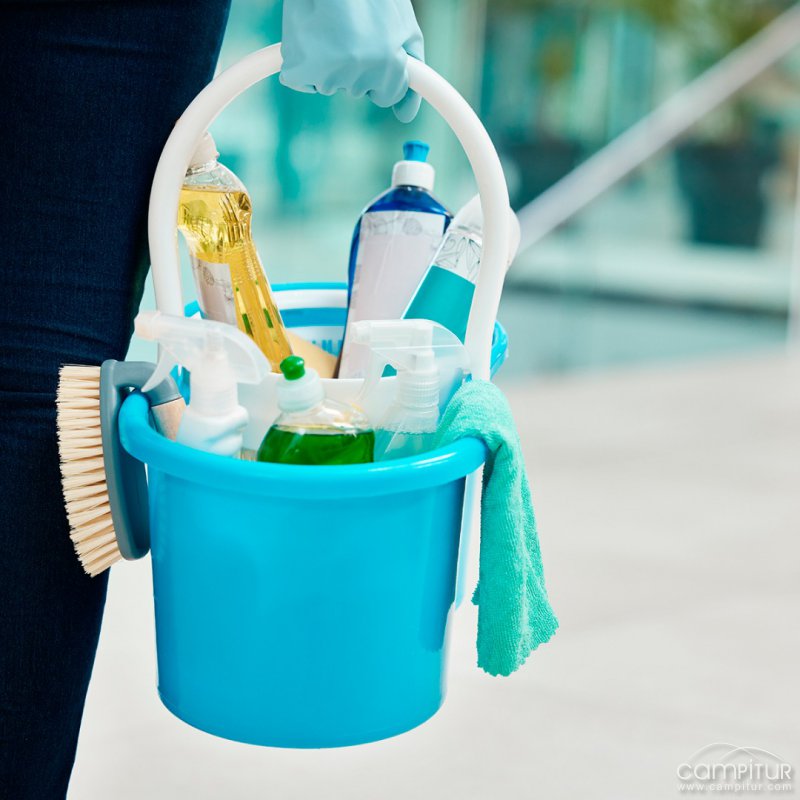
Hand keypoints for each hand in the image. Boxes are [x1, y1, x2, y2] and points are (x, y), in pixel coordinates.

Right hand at [279, 0, 423, 122]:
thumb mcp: (405, 30)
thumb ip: (412, 75)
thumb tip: (405, 116)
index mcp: (387, 64)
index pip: (387, 95)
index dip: (381, 71)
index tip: (374, 48)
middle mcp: (358, 74)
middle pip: (356, 89)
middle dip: (355, 64)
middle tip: (349, 28)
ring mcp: (327, 74)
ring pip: (329, 85)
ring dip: (328, 62)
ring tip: (329, 27)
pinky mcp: (299, 69)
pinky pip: (301, 82)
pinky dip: (302, 66)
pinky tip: (309, 38)